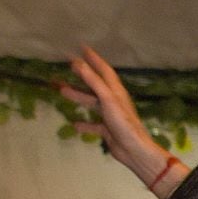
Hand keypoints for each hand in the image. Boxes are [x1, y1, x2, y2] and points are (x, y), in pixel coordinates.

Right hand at [60, 46, 176, 192]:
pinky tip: (74, 124)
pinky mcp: (108, 130)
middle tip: (69, 67)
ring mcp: (111, 116)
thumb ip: (94, 82)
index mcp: (116, 92)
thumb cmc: (123, 123)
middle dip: (83, 75)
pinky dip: (84, 124)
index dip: (94, 59)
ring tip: (62, 90)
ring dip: (79, 96)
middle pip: (96, 85)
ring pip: (92, 103)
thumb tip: (79, 64)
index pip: (104, 70)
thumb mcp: (107, 99)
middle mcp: (114, 101)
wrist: (134, 151)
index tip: (83, 48)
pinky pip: (94, 125)